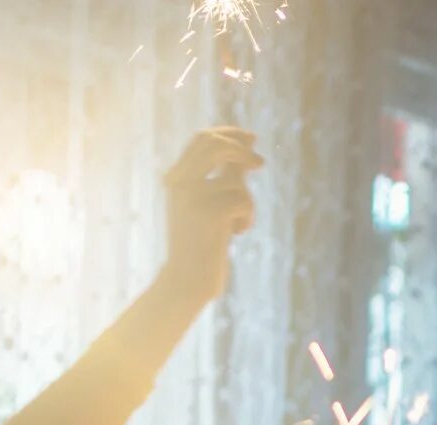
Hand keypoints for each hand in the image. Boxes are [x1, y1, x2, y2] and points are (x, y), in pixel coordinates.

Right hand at [159, 128, 261, 305]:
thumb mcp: (212, 204)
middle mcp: (179, 183)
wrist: (186, 280)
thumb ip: (226, 174)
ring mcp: (191, 196)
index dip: (229, 133)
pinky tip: (236, 234)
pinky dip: (247, 217)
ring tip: (239, 221)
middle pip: (214, 145)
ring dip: (246, 201)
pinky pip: (243, 200)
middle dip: (241, 149)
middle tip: (260, 163)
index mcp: (176, 178)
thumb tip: (249, 146)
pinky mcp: (209, 213)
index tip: (250, 137)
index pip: (202, 139)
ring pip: (234, 180)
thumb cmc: (202, 244)